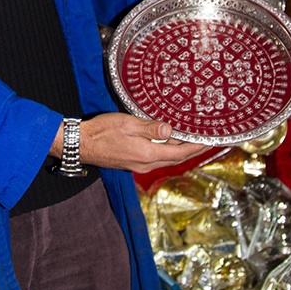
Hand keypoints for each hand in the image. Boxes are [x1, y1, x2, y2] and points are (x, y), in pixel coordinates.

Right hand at [51, 114, 208, 173]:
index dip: (196, 147)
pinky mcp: (131, 163)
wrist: (81, 144)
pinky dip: (165, 151)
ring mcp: (137, 165)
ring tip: (188, 139)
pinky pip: (155, 159)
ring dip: (178, 151)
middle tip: (204, 140)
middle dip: (191, 150)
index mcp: (147, 154)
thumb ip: (150, 128)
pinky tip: (166, 141)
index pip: (179, 152)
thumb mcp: (127, 124)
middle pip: (175, 158)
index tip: (209, 141)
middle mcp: (145, 164)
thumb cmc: (101, 131)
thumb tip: (170, 130)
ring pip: (165, 159)